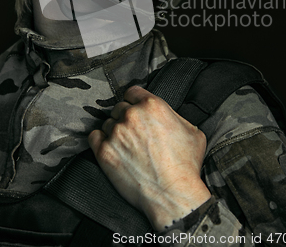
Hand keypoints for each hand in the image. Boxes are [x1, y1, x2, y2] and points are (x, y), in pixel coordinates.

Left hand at [88, 85, 210, 230]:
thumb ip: (175, 116)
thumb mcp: (192, 131)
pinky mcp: (104, 151)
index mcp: (152, 105)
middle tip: (134, 133)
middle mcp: (132, 115)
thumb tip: (168, 115)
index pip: (132, 92)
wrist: (173, 194)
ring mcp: (116, 132)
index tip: (135, 109)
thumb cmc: (185, 166)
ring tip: (126, 146)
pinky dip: (100, 140)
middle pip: (119, 107)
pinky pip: (94, 136)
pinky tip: (110, 147)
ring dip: (115, 131)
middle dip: (126, 118)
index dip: (134, 101)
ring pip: (108, 123)